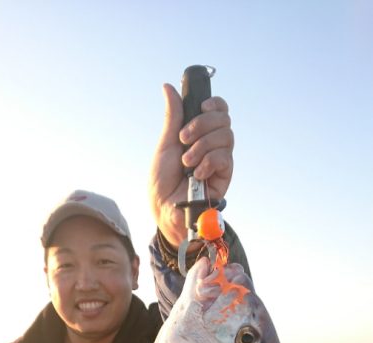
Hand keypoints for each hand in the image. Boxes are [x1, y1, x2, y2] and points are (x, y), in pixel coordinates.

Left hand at [149, 83, 233, 247]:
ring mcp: (220, 160)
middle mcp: (213, 144)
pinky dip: (208, 162)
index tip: (201, 106)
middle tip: (183, 139)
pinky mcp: (225, 176)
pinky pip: (225, 157)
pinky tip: (196, 174)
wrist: (165, 209)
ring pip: (225, 137)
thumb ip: (173, 117)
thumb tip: (168, 87)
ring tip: (186, 162)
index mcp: (200, 134)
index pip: (218, 110)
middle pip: (224, 119)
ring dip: (202, 146)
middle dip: (202, 124)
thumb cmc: (162, 180)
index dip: (214, 104)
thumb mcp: (165, 144)